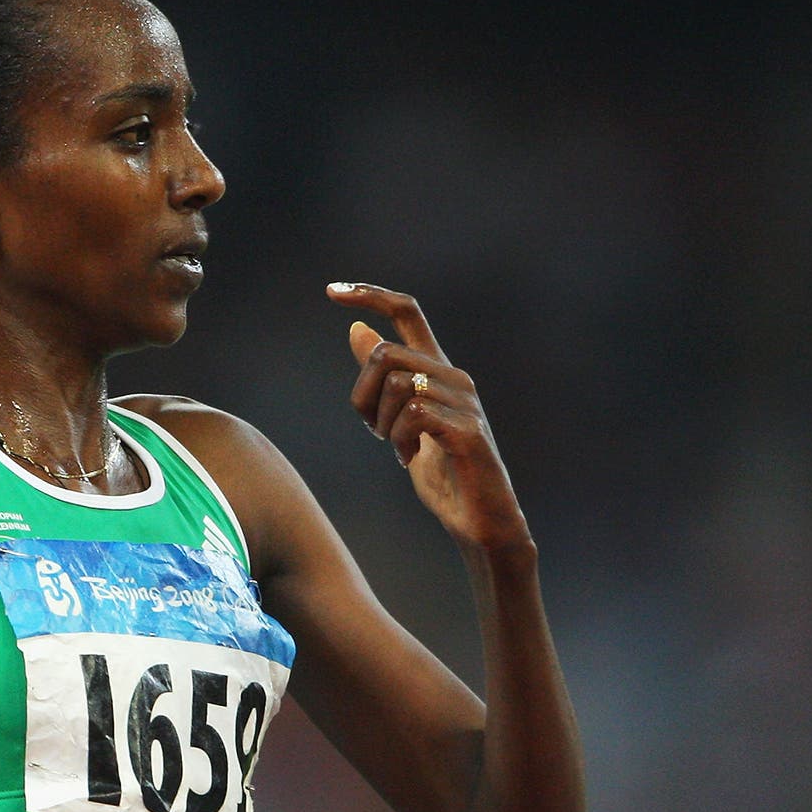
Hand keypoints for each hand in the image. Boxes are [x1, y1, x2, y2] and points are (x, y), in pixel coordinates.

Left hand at [330, 282, 532, 552]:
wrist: (481, 520)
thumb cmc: (443, 473)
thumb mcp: (401, 420)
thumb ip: (383, 378)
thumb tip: (357, 329)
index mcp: (437, 369)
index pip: (406, 311)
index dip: (369, 295)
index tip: (331, 291)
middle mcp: (454, 376)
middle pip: (384, 353)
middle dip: (362, 395)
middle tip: (374, 431)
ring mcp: (465, 401)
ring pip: (396, 384)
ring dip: (383, 424)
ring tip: (400, 449)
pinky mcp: (468, 429)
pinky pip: (413, 415)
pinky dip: (400, 441)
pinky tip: (410, 461)